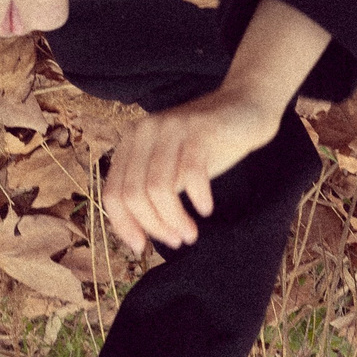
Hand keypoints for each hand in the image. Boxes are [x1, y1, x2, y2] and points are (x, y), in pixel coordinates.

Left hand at [101, 85, 281, 255]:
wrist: (244, 109)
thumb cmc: (206, 147)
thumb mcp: (170, 171)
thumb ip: (148, 194)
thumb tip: (135, 239)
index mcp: (129, 142)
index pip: (112, 193)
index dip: (124, 225)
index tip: (142, 247)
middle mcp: (144, 131)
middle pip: (133, 194)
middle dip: (154, 225)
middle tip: (177, 240)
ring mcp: (170, 127)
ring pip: (159, 187)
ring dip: (174, 219)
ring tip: (191, 234)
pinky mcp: (199, 129)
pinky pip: (191, 172)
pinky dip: (198, 198)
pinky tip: (206, 209)